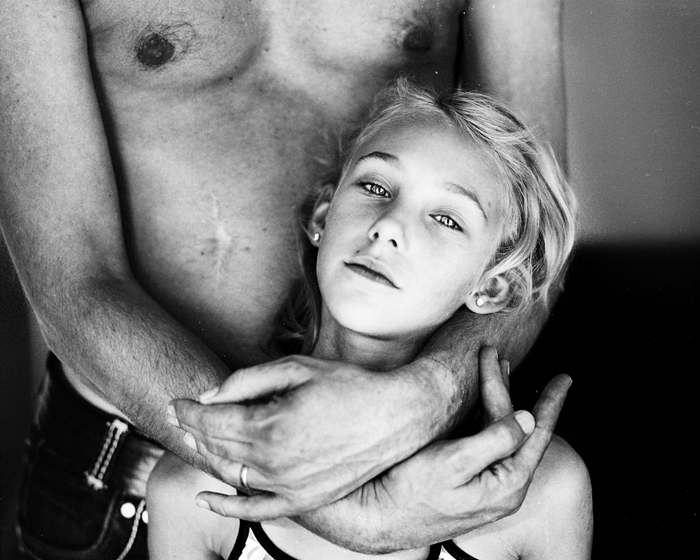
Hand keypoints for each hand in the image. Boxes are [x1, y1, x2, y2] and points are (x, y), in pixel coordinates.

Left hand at [170, 355, 431, 516]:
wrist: (396, 417)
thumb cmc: (349, 386)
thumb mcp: (297, 368)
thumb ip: (248, 380)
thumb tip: (209, 396)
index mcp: (270, 424)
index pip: (211, 420)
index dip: (189, 410)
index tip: (178, 402)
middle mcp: (273, 460)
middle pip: (215, 446)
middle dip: (192, 429)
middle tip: (181, 416)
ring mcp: (287, 485)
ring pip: (229, 473)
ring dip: (206, 455)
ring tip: (194, 440)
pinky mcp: (303, 500)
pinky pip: (255, 510)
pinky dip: (227, 506)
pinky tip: (207, 499)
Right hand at [338, 346, 570, 548]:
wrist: (377, 519)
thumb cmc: (410, 493)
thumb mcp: (453, 462)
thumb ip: (494, 440)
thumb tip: (527, 418)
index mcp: (506, 484)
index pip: (536, 434)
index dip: (549, 402)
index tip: (564, 378)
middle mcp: (501, 486)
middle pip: (515, 428)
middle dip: (509, 388)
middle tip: (501, 357)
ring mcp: (485, 483)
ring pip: (499, 431)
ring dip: (498, 397)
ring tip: (500, 367)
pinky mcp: (467, 479)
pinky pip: (484, 439)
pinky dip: (484, 412)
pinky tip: (479, 397)